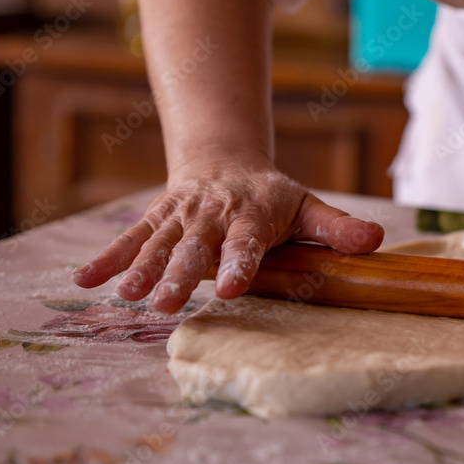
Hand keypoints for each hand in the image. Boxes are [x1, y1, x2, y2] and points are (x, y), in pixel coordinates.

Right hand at [72, 161, 383, 313]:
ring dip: (140, 268)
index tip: (227, 289)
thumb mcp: (308, 207)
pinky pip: (129, 237)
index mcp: (252, 215)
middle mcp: (213, 215)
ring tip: (126, 295)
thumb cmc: (273, 196)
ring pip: (158, 242)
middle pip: (194, 246)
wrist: (224, 160)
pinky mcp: (156, 218)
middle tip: (165, 303)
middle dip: (179, 273)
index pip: (245, 243)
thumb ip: (338, 229)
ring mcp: (180, 216)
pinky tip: (85, 282)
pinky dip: (108, 258)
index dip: (236, 264)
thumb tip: (378, 242)